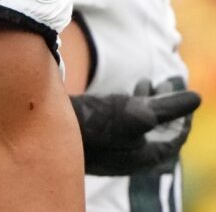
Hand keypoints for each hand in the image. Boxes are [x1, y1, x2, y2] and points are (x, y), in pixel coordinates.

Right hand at [71, 79, 200, 175]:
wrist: (44, 126)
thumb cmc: (93, 123)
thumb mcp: (135, 113)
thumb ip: (167, 108)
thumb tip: (197, 99)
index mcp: (142, 157)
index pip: (173, 138)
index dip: (182, 115)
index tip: (182, 92)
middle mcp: (126, 158)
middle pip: (155, 133)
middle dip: (163, 106)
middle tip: (163, 84)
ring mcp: (106, 150)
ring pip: (134, 127)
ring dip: (143, 104)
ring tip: (142, 82)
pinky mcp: (88, 140)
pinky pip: (114, 125)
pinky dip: (123, 108)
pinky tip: (114, 93)